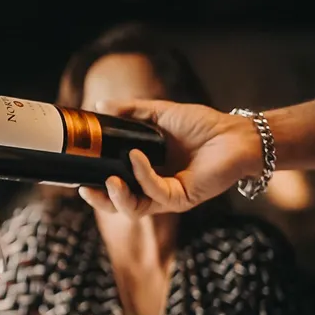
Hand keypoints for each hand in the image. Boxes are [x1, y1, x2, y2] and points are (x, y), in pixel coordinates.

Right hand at [79, 99, 260, 216]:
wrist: (237, 134)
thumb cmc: (203, 126)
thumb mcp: (159, 115)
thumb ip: (130, 112)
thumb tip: (100, 105)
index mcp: (147, 173)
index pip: (116, 187)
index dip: (96, 186)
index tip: (78, 176)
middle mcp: (156, 189)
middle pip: (121, 206)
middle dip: (101, 201)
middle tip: (85, 188)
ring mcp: (168, 196)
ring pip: (134, 209)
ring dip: (118, 197)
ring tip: (109, 181)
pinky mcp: (182, 198)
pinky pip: (155, 192)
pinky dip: (142, 174)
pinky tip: (136, 156)